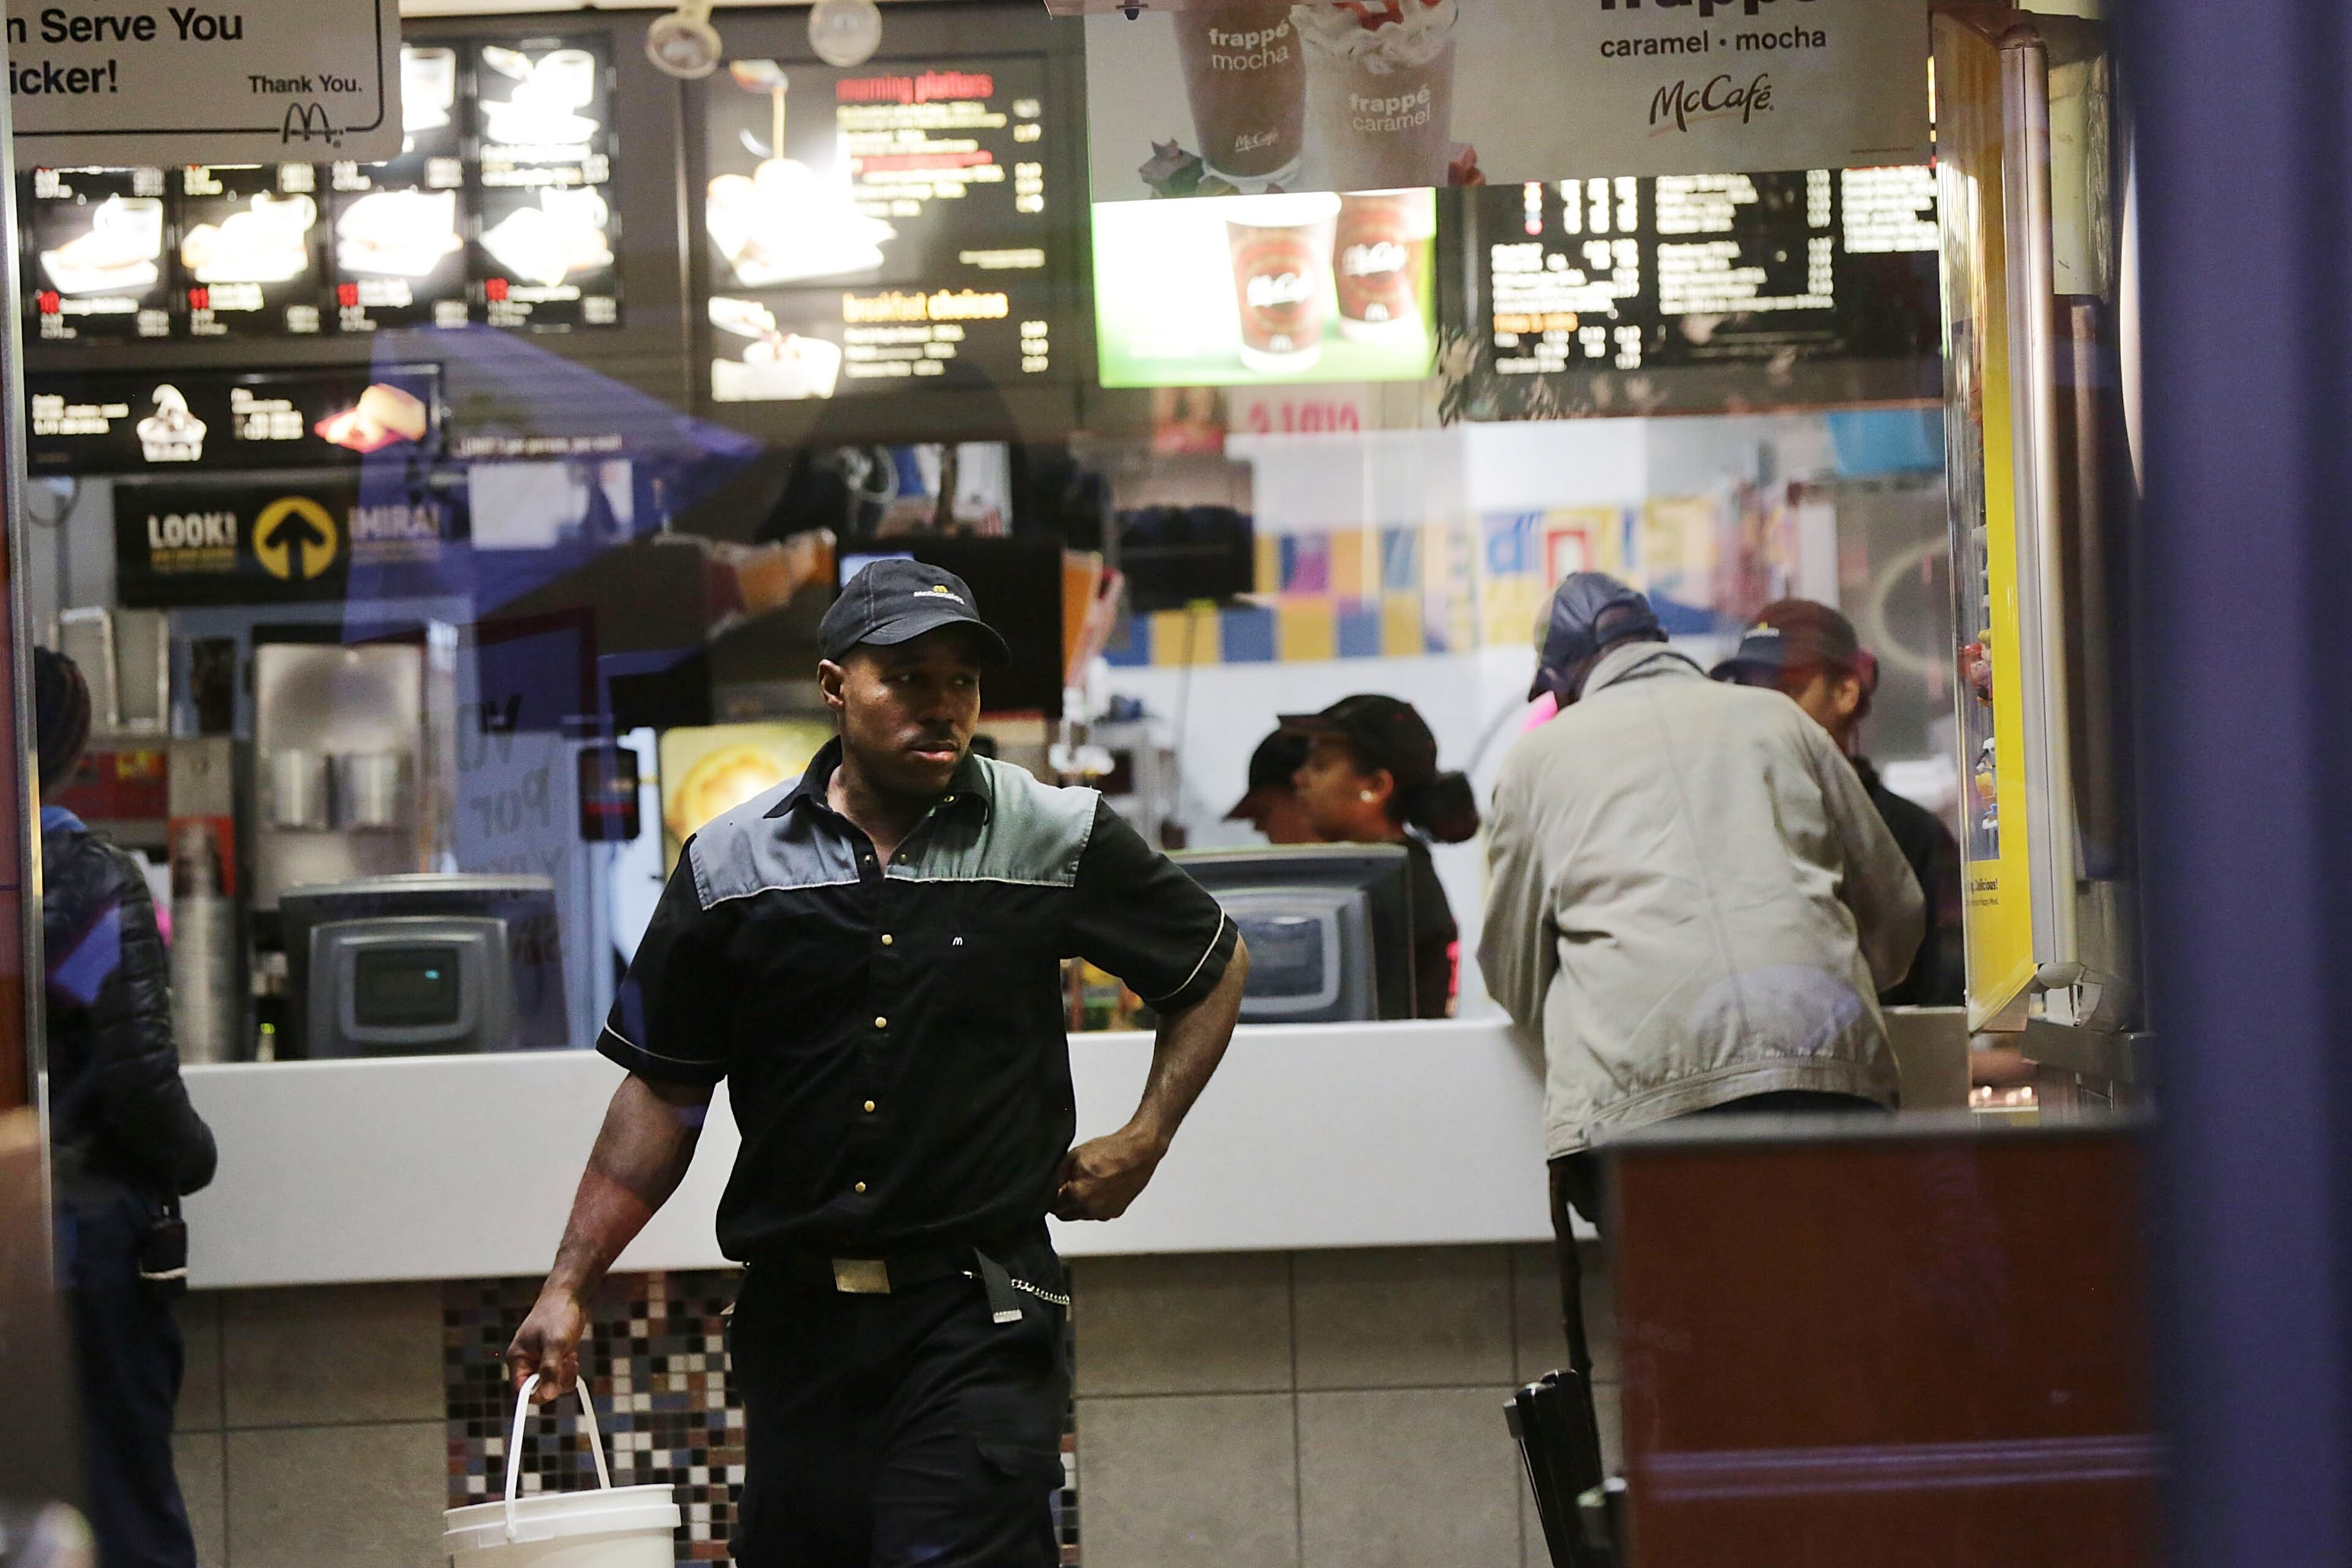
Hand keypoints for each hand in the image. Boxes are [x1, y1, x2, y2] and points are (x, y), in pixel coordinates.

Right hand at [506, 1289, 587, 1402]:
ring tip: (569, 1356)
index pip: (521, 1390)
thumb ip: (550, 1369)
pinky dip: (568, 1371)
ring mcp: (539, 1361)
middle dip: (555, 1380)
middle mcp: (526, 1362)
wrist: (569, 1296)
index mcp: (517, 1358)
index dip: (538, 1394)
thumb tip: (548, 1395)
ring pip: (551, 1385)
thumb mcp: (555, 1343)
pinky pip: (559, 1377)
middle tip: (565, 1363)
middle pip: (538, 1389)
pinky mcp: (552, 1359)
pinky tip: (571, 1356)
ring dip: (563, 1375)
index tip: (554, 1388)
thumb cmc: (557, 1314)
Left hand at [1052, 1125, 1168, 1221]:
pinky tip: (1099, 1188)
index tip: (1053, 1190)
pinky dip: (1094, 1205)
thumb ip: (1058, 1174)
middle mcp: (1091, 1209)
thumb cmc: (1111, 1151)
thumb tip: (1049, 1185)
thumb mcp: (1074, 1156)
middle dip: (1062, 1203)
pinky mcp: (1116, 1212)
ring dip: (1079, 1205)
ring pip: (1082, 1215)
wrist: (1139, 1151)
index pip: (1052, 1207)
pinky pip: (1097, 1213)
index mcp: (1077, 1195)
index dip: (1050, 1197)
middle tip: (1065, 1187)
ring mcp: (1104, 1213)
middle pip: (1066, 1215)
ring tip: (1087, 1183)